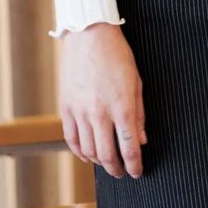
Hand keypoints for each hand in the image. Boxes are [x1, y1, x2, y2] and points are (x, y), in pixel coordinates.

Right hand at [59, 22, 146, 178]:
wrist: (90, 35)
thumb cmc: (117, 55)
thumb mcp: (136, 82)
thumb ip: (139, 114)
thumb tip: (141, 140)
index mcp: (121, 106)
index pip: (129, 147)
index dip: (134, 164)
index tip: (137, 172)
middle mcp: (99, 113)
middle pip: (107, 154)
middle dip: (116, 168)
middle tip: (122, 172)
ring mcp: (80, 111)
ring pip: (87, 150)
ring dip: (98, 162)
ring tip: (106, 163)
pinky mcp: (66, 107)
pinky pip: (71, 138)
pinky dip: (79, 151)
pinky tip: (87, 154)